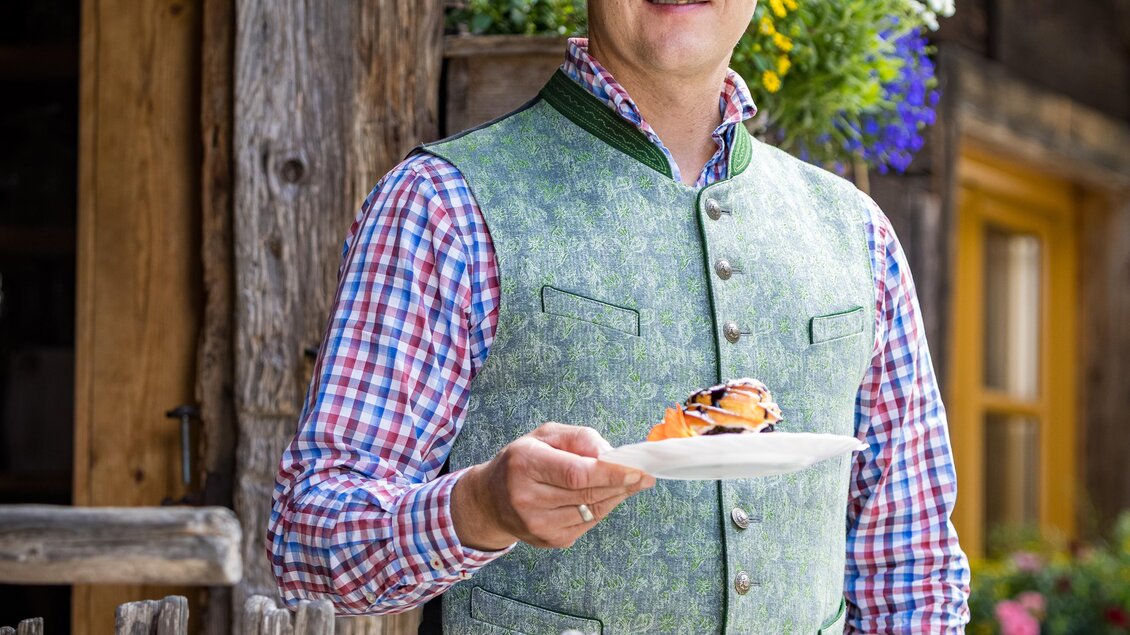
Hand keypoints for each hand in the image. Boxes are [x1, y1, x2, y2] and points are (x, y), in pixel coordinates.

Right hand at [452, 422, 654, 549]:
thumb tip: (611, 454)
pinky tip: (603, 497)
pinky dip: (602, 509)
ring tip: (628, 483)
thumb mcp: (545, 436)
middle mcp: (528, 498)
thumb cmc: (522, 461)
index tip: (638, 470)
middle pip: (588, 494)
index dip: (611, 474)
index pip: (576, 473)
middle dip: (622, 485)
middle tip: (645, 476)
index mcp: (525, 464)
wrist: (490, 500)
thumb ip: (580, 437)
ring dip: (616, 497)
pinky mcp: (549, 540)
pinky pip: (588, 523)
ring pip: (593, 511)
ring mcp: (538, 524)